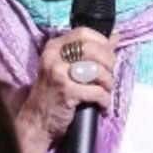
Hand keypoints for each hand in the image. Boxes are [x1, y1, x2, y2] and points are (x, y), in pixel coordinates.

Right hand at [14, 28, 116, 152]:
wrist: (37, 120)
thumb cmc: (54, 93)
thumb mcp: (66, 68)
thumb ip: (90, 51)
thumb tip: (115, 37)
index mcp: (54, 47)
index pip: (84, 33)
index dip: (101, 42)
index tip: (107, 56)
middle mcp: (54, 57)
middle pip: (93, 49)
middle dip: (109, 63)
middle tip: (108, 77)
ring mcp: (59, 73)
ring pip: (98, 70)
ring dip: (108, 84)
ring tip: (105, 92)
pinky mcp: (67, 92)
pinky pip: (97, 92)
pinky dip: (105, 101)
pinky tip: (103, 106)